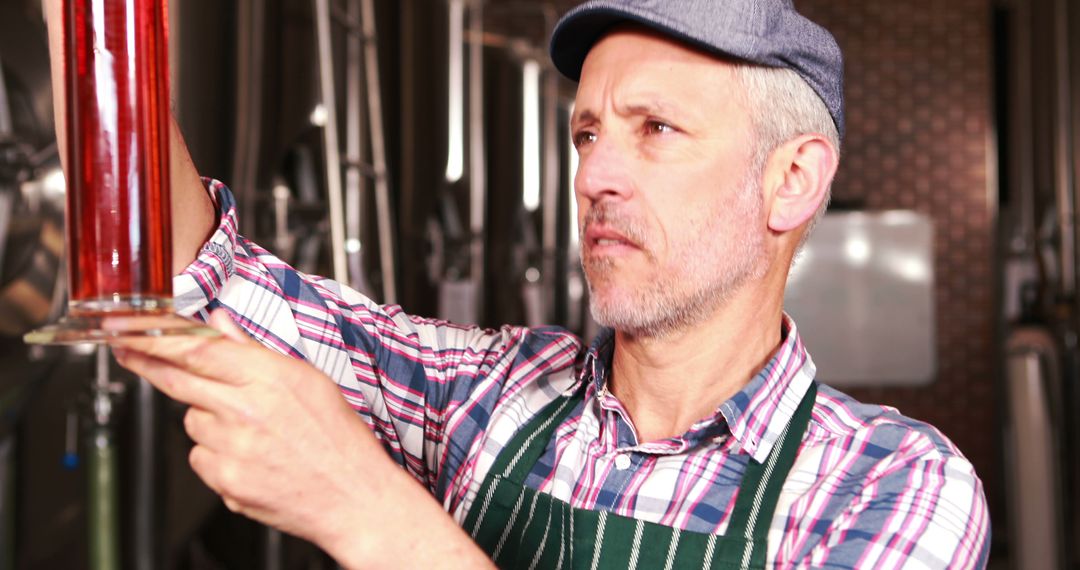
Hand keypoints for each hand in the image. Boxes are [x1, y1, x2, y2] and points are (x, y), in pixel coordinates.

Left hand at [108, 309, 493, 568]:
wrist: (354, 497)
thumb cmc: (339, 440)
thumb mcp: (309, 381)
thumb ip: (256, 350)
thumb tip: (220, 323)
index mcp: (271, 378)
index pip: (199, 349)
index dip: (157, 337)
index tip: (129, 329)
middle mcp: (248, 410)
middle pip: (179, 380)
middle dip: (147, 363)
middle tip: (127, 352)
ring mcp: (233, 448)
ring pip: (192, 422)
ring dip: (207, 420)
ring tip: (249, 430)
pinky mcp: (225, 481)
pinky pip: (200, 458)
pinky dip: (215, 455)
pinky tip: (249, 456)